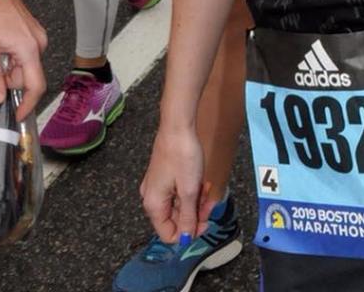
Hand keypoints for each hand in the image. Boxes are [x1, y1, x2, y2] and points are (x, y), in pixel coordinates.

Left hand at [0, 0, 47, 122]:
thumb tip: (0, 97)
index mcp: (28, 49)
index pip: (36, 85)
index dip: (27, 104)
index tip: (17, 116)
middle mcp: (39, 43)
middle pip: (28, 75)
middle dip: (9, 81)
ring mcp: (38, 35)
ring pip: (26, 65)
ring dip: (9, 69)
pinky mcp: (33, 31)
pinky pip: (25, 54)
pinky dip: (12, 58)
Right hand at [140, 124, 208, 242]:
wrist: (178, 126)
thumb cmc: (182, 156)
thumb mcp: (189, 190)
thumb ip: (188, 216)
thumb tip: (186, 238)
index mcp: (154, 205)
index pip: (168, 234)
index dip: (188, 232)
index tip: (206, 221)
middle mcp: (152, 197)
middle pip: (174, 219)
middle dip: (195, 214)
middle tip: (210, 203)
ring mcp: (157, 185)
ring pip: (178, 204)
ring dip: (195, 201)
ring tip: (207, 188)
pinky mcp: (164, 175)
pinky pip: (178, 191)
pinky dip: (191, 189)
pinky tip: (202, 181)